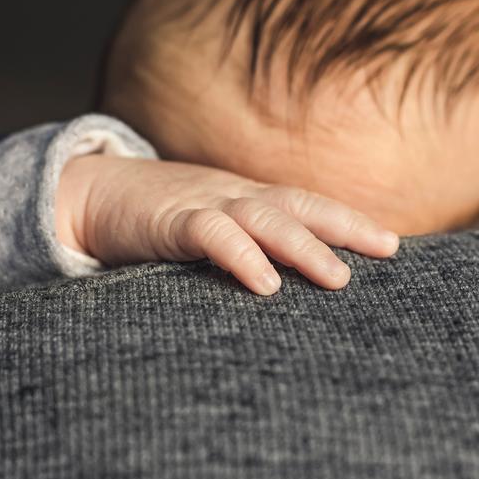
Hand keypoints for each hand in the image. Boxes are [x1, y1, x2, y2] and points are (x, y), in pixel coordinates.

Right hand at [55, 154, 398, 294]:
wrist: (86, 193)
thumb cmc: (153, 220)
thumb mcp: (207, 227)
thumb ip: (243, 246)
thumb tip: (285, 284)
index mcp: (246, 199)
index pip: (307, 205)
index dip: (349, 220)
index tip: (392, 244)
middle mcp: (232, 196)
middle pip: (299, 205)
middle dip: (345, 226)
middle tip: (387, 249)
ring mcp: (202, 204)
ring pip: (264, 218)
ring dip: (303, 246)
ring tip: (337, 278)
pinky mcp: (169, 220)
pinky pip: (212, 235)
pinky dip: (241, 255)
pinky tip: (265, 283)